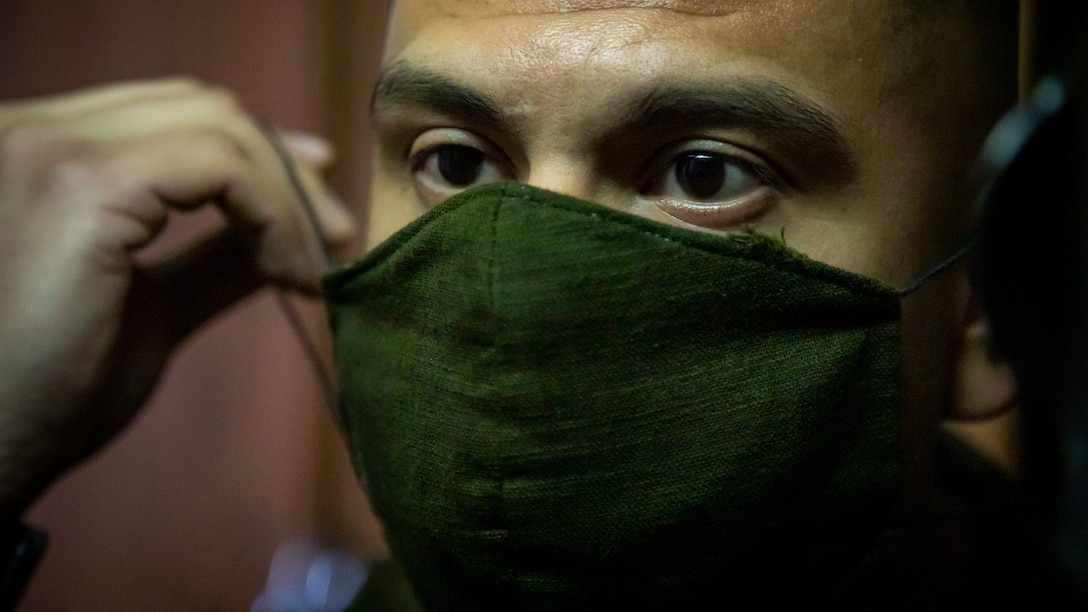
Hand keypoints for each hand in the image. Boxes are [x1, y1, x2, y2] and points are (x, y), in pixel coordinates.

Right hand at [0, 79, 354, 515]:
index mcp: (41, 151)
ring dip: (288, 196)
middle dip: (286, 169)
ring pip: (216, 127)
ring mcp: (50, 150)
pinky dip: (274, 214)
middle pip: (201, 107)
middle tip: (334, 237)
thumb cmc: (47, 394)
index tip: (318, 205)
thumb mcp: (149, 309)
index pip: (174, 112)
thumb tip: (283, 237)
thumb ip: (210, 261)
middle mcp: (33, 131)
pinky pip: (219, 167)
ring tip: (313, 267)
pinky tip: (290, 274)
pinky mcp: (80, 188)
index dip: (261, 152)